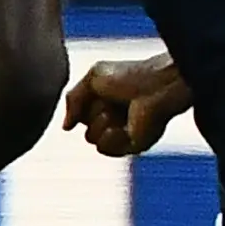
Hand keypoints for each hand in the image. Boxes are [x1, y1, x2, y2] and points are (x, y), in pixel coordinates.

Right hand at [60, 55, 194, 157]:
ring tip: (119, 112)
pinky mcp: (134, 145)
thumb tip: (66, 127)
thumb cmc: (133, 75)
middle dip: (93, 114)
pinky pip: (106, 150)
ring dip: (101, 124)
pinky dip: (111, 137)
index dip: (85, 105)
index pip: (80, 116)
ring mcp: (125, 134)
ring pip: (92, 140)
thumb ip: (72, 100)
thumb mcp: (93, 78)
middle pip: (85, 129)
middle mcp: (115, 121)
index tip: (99, 93)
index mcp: (107, 105)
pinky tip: (123, 127)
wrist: (158, 85)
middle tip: (112, 102)